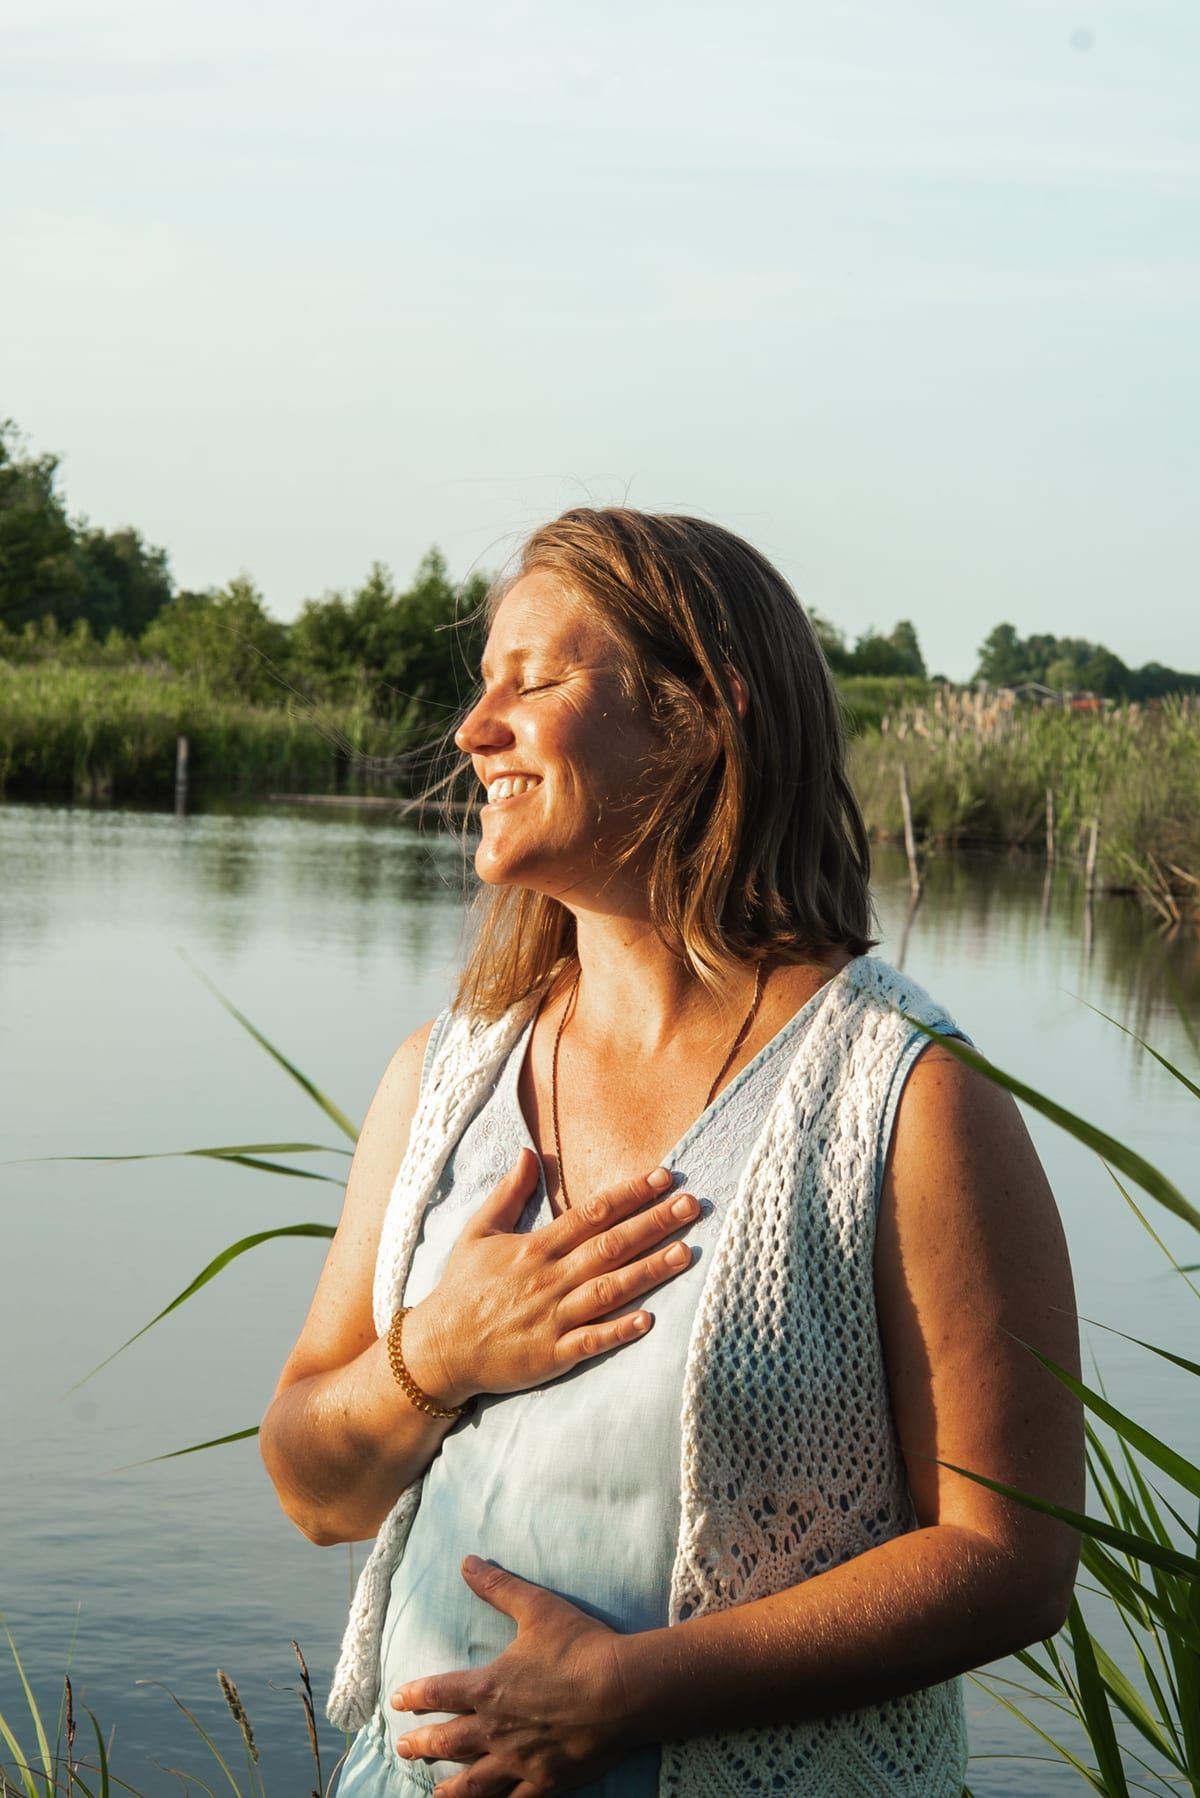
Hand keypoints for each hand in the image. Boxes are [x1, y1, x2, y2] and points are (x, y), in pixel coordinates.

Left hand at [391, 1556, 631, 1797]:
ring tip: (434, 1793)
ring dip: (449, 1789)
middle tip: (403, 1748)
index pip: (438, 1693)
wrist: (622, 1691)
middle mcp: (495, 1730)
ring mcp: (519, 1761)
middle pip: (448, 1741)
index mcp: (489, 1688)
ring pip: (473, 1782)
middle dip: (422, 1745)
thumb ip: (498, 1587)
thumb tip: (466, 1562)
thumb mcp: (536, 1607)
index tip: (397, 1700)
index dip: (415, 1696)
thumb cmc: (579, 1646)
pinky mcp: (545, 1782)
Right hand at [404, 1150, 697, 1407]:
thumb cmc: (461, 1288)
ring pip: (609, 1289)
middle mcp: (548, 1278)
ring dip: (649, 1271)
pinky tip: (649, 1320)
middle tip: (693, 1205)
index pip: (591, 1212)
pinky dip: (619, 1330)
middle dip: (654, 1223)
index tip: (664, 1177)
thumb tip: (528, 1152)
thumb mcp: (479, 1232)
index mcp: (535, 1247)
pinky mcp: (551, 1354)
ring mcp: (551, 1317)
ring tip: (686, 1253)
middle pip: (610, 1245)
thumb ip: (509, 1193)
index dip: (630, 1193)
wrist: (438, 1348)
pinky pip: (591, 1340)